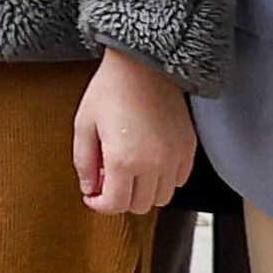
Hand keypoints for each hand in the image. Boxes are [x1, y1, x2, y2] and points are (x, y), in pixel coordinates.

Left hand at [73, 49, 195, 214]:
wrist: (144, 66)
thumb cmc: (111, 90)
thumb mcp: (83, 125)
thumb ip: (83, 162)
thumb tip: (89, 188)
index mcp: (123, 160)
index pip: (116, 204)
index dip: (100, 205)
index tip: (93, 196)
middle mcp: (153, 164)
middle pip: (140, 206)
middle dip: (120, 199)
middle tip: (108, 182)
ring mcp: (175, 158)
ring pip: (162, 198)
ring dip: (144, 192)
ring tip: (129, 172)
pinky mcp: (188, 149)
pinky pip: (179, 180)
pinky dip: (164, 180)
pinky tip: (149, 163)